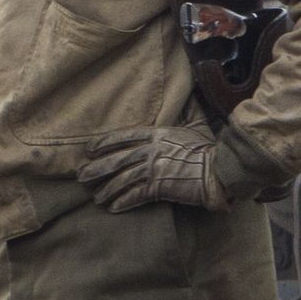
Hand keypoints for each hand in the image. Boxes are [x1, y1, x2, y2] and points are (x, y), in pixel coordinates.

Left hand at [77, 124, 228, 213]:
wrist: (219, 169)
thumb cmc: (208, 148)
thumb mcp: (197, 124)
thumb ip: (188, 109)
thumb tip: (188, 93)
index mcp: (157, 133)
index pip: (123, 136)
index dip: (104, 143)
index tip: (89, 149)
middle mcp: (151, 150)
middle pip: (117, 159)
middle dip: (97, 168)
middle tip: (81, 176)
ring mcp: (153, 168)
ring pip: (122, 179)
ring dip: (107, 189)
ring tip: (96, 197)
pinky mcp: (158, 187)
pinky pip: (135, 195)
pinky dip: (123, 201)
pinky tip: (113, 207)